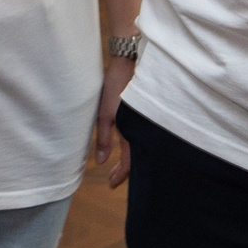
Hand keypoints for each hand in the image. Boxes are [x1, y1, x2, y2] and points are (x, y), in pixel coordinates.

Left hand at [90, 53, 135, 188]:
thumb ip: (104, 138)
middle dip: (126, 170)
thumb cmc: (116, 86)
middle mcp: (143, 129)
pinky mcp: (146, 114)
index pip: (129, 162)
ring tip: (119, 166)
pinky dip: (135, 144)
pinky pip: (142, 135)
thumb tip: (101, 161)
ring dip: (130, 158)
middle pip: (137, 157)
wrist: (130, 62)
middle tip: (114, 179)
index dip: (120, 175)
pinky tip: (129, 145)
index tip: (111, 184)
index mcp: (133, 131)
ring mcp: (146, 122)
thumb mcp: (104, 113)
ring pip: (140, 147)